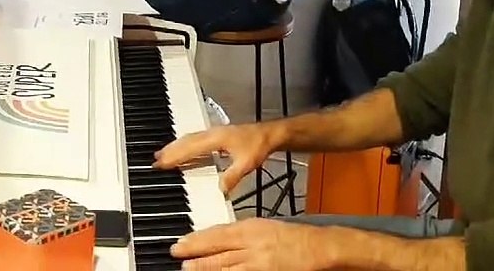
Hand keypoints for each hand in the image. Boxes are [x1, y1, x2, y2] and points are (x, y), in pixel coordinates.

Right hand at [154, 123, 275, 195]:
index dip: (175, 156)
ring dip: (175, 146)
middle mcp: (212, 133)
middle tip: (155, 160)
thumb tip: (220, 189)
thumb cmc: (258, 145)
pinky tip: (183, 151)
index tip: (162, 162)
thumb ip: (232, 176)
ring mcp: (214, 133)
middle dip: (170, 150)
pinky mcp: (217, 135)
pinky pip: (195, 139)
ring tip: (163, 155)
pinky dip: (185, 145)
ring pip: (189, 138)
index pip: (191, 148)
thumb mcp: (247, 163)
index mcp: (216, 138)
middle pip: (186, 141)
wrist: (270, 134)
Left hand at [172, 218, 341, 270]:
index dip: (197, 239)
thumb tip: (217, 239)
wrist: (317, 247)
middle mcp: (252, 243)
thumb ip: (240, 233)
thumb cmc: (292, 236)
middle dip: (195, 253)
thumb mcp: (263, 226)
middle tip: (176, 254)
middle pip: (217, 249)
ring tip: (188, 269)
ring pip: (225, 266)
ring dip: (205, 268)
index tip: (182, 242)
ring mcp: (257, 262)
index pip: (217, 233)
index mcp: (251, 227)